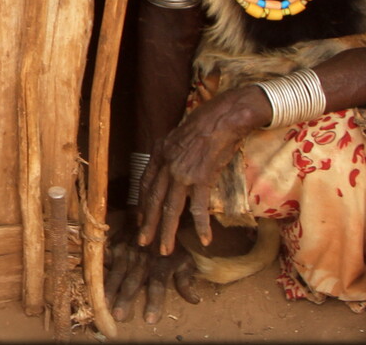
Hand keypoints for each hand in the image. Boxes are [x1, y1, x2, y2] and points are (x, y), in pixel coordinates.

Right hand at [105, 213, 199, 322]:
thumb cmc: (172, 240)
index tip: (149, 319)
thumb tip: (196, 301)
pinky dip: (98, 267)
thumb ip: (186, 281)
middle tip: (119, 315)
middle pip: (134, 281)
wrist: (157, 210)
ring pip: (118, 272)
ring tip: (103, 303)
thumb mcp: (185, 258)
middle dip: (126, 298)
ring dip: (111, 288)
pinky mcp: (117, 244)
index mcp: (161, 265)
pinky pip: (106, 257)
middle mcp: (144, 260)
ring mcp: (129, 252)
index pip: (158, 285)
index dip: (154, 302)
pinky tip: (89, 278)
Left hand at [137, 86, 270, 254]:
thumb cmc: (207, 122)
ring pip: (170, 209)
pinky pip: (198, 209)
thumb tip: (174, 166)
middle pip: (153, 200)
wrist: (224, 116)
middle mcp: (166, 164)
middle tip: (144, 242)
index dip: (142, 203)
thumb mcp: (180, 135)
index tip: (140, 217)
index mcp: (160, 152)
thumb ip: (173, 153)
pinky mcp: (200, 179)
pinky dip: (202, 226)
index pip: (145, 183)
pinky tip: (204, 239)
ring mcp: (182, 173)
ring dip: (167, 232)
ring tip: (165, 250)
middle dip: (147, 223)